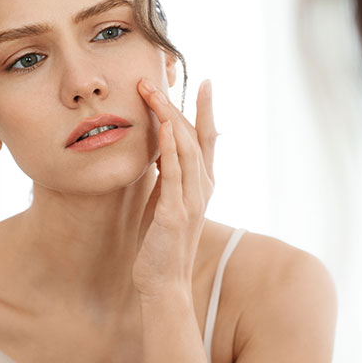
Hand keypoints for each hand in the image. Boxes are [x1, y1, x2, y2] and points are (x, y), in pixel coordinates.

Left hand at [133, 78, 216, 300]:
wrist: (164, 284)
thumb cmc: (161, 243)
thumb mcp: (166, 201)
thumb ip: (169, 176)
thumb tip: (161, 148)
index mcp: (201, 185)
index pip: (207, 139)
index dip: (207, 110)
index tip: (205, 81)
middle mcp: (202, 189)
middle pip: (196, 137)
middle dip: (178, 105)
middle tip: (158, 79)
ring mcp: (191, 201)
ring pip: (186, 149)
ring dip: (170, 118)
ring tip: (154, 93)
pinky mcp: (175, 214)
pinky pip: (174, 174)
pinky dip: (171, 148)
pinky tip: (165, 127)